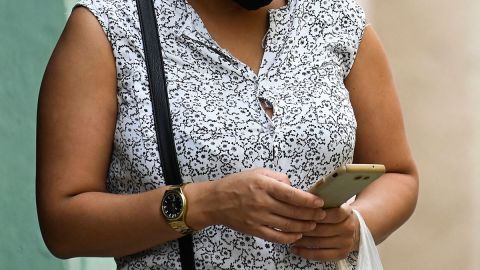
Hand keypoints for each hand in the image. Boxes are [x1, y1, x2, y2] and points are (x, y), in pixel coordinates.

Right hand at [207, 168, 325, 243]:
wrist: (215, 201)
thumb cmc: (237, 184)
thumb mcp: (258, 172)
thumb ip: (278, 177)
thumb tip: (294, 187)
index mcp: (264, 185)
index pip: (291, 194)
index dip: (308, 200)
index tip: (319, 202)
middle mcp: (262, 202)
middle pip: (293, 212)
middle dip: (311, 215)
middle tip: (322, 215)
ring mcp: (258, 217)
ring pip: (287, 225)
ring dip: (303, 226)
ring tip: (313, 225)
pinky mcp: (254, 229)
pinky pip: (275, 237)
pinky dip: (289, 238)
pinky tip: (297, 235)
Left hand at [291, 204, 359, 260]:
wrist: (354, 229)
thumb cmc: (335, 214)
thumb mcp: (333, 204)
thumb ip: (319, 202)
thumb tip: (299, 200)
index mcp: (347, 213)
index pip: (330, 213)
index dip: (314, 213)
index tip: (299, 212)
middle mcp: (348, 228)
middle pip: (321, 229)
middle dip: (303, 227)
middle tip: (289, 226)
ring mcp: (346, 242)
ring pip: (319, 242)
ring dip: (301, 240)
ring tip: (289, 236)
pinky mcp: (341, 254)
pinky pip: (321, 255)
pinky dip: (306, 253)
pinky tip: (295, 249)